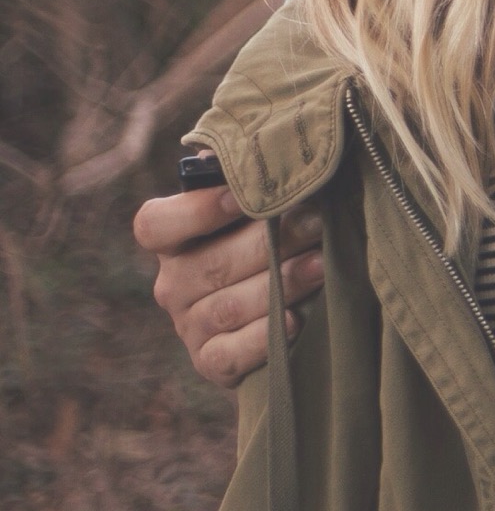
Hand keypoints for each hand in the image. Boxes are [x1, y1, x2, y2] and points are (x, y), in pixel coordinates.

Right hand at [132, 189, 321, 389]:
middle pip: (209, 265)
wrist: (285, 318)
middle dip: (269, 243)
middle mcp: (173, 285)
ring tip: (322, 266)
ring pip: (229, 307)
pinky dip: (264, 338)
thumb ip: (246, 183)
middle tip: (318, 224)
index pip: (155, 225)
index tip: (244, 197)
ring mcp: (189, 327)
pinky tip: (296, 321)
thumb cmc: (270, 248)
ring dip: (279, 285)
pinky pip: (232, 353)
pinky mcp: (211, 363)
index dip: (196, 210)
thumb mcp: (256, 215)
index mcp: (173, 243)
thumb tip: (252, 147)